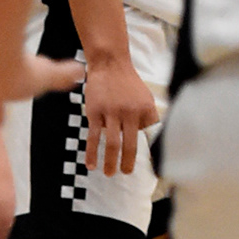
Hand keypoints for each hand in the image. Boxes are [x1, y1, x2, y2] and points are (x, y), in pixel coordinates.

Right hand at [82, 50, 160, 176]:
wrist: (109, 64)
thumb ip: (147, 117)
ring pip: (112, 143)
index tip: (144, 166)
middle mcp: (129, 113)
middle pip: (130, 144)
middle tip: (125, 173)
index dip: (146, 152)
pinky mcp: (94, 112)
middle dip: (127, 162)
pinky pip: (93, 136)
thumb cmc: (128, 82)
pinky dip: (92, 152)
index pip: (146, 137)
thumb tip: (147, 137)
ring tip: (109, 173)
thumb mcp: (145, 97)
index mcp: (144, 110)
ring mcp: (111, 112)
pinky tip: (90, 163)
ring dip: (110, 161)